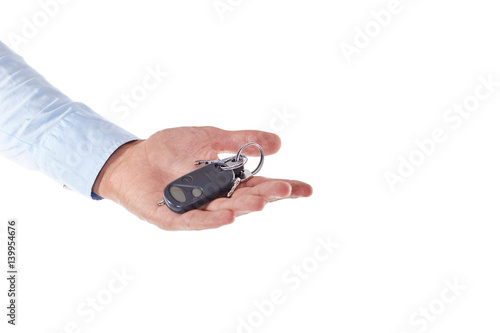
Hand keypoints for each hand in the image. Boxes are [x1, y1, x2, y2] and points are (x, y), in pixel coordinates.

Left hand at [92, 126, 312, 229]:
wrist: (133, 157)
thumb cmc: (170, 148)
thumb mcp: (210, 137)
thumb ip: (241, 140)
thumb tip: (279, 143)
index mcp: (228, 181)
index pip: (261, 185)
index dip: (284, 188)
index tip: (307, 190)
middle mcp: (218, 198)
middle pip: (247, 199)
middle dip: (267, 195)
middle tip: (285, 189)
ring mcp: (197, 209)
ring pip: (225, 211)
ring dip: (242, 208)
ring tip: (260, 202)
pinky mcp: (175, 218)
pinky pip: (194, 220)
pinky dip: (211, 220)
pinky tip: (227, 216)